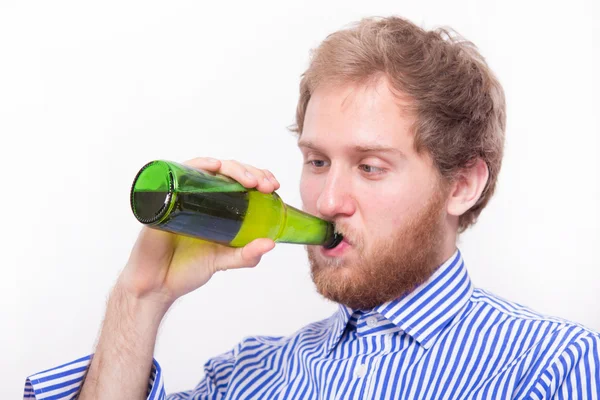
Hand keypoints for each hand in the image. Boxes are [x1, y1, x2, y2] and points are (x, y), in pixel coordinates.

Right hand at [118, 157, 280, 306]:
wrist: (156, 285)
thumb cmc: (186, 269)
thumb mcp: (223, 261)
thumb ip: (246, 255)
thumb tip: (271, 243)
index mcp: (217, 206)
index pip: (240, 181)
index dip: (259, 177)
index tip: (273, 186)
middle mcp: (200, 196)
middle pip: (227, 171)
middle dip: (250, 172)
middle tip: (264, 185)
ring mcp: (182, 195)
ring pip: (208, 168)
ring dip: (231, 168)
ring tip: (248, 180)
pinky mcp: (165, 198)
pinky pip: (179, 173)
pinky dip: (198, 165)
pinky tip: (212, 166)